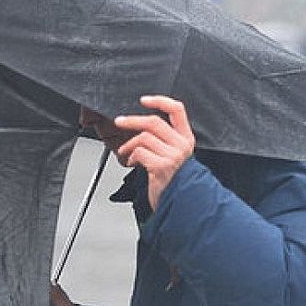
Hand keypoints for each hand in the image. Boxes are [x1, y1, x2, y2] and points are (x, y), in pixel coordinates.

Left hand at [114, 95, 195, 209]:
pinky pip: (139, 152)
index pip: (177, 109)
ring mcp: (173, 155)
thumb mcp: (175, 156)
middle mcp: (182, 145)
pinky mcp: (161, 166)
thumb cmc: (174, 182)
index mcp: (186, 139)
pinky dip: (130, 157)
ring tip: (125, 152)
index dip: (159, 101)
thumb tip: (141, 126)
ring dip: (128, 145)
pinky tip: (131, 163)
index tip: (144, 100)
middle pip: (153, 122)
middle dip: (131, 120)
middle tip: (120, 121)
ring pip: (143, 137)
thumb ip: (165, 140)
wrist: (182, 205)